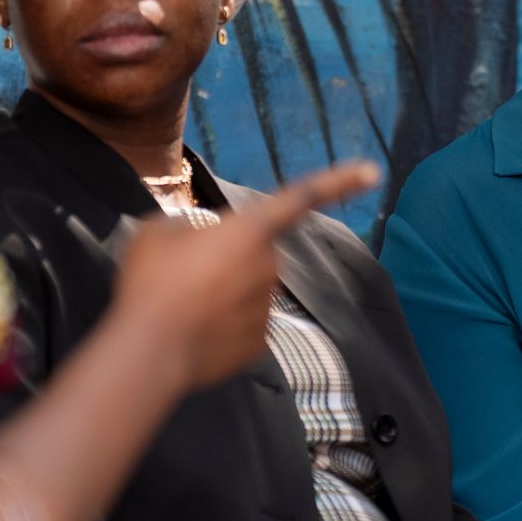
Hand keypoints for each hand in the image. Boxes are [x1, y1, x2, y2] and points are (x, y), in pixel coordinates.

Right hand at [110, 160, 377, 388]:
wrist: (149, 349)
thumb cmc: (151, 281)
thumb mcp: (158, 232)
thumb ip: (185, 226)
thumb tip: (196, 239)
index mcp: (250, 229)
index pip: (301, 197)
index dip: (337, 182)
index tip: (372, 172)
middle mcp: (268, 267)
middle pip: (254, 254)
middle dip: (228, 259)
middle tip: (183, 273)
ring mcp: (266, 309)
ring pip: (248, 291)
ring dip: (221, 293)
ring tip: (180, 304)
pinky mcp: (258, 344)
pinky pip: (241, 326)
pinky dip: (220, 327)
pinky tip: (192, 332)